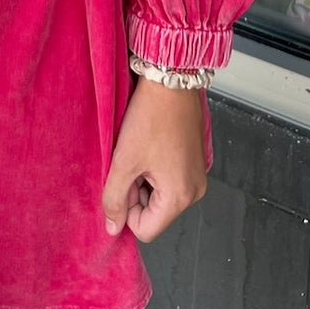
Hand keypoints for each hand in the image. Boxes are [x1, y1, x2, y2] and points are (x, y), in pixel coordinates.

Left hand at [100, 77, 207, 243]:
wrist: (171, 79)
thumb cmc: (151, 116)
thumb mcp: (124, 160)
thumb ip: (114, 198)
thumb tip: (112, 228)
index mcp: (180, 196)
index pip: (146, 229)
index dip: (126, 209)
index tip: (122, 179)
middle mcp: (194, 191)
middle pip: (154, 212)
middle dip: (135, 192)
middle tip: (130, 160)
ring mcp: (196, 175)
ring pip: (159, 195)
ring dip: (143, 178)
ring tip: (140, 150)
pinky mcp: (194, 161)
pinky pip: (169, 179)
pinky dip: (154, 168)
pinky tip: (150, 144)